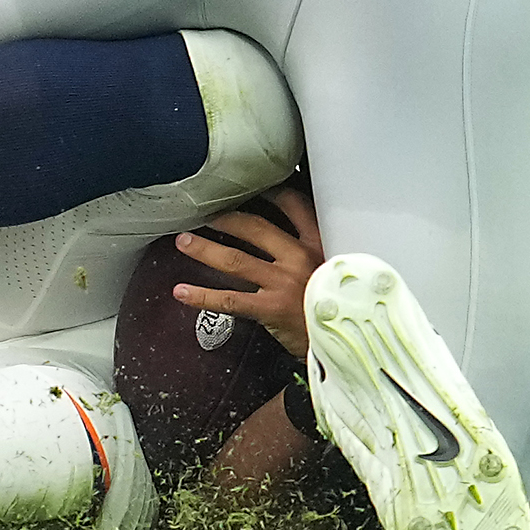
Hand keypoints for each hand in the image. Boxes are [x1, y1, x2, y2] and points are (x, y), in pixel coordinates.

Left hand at [172, 188, 323, 356]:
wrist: (347, 342)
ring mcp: (283, 282)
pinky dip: (202, 295)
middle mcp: (300, 257)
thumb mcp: (335, 269)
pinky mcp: (270, 308)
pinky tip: (182, 291)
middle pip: (256, 227)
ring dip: (205, 249)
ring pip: (236, 259)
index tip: (251, 188)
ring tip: (184, 242)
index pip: (294, 205)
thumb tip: (287, 237)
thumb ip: (314, 252)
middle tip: (205, 214)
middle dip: (226, 218)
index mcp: (319, 243)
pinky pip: (230, 299)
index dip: (269, 193)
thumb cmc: (339, 306)